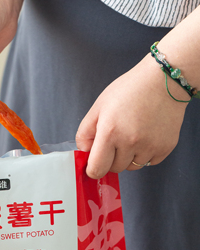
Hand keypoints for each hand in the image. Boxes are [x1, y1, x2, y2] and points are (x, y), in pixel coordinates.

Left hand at [76, 55, 188, 178]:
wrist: (163, 80)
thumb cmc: (130, 89)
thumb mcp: (99, 106)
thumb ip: (86, 132)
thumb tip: (84, 151)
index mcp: (110, 132)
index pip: (96, 169)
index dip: (93, 168)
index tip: (94, 163)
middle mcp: (130, 142)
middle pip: (115, 169)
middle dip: (111, 158)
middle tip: (116, 139)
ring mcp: (149, 147)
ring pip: (132, 167)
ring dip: (129, 157)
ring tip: (133, 134)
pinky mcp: (165, 148)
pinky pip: (149, 162)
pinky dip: (146, 154)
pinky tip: (146, 135)